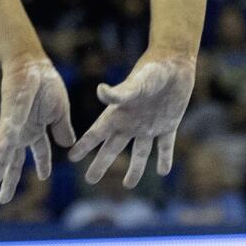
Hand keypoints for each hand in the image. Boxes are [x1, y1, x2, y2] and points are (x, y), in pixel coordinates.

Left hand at [0, 56, 74, 205]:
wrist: (33, 66)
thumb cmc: (46, 83)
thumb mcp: (60, 110)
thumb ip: (61, 129)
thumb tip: (68, 145)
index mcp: (37, 128)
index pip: (40, 151)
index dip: (43, 165)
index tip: (45, 178)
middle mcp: (22, 133)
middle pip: (14, 163)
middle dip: (7, 182)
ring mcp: (12, 130)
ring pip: (2, 160)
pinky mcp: (5, 124)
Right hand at [68, 52, 196, 187]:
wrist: (174, 61)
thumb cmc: (152, 70)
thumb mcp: (135, 83)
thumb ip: (119, 92)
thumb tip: (100, 91)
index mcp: (118, 114)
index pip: (97, 134)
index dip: (84, 146)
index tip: (72, 157)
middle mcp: (130, 122)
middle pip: (113, 148)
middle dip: (101, 164)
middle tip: (91, 180)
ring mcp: (149, 125)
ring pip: (140, 152)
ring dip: (135, 169)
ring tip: (129, 184)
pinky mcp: (168, 124)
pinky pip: (165, 146)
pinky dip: (165, 158)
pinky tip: (163, 171)